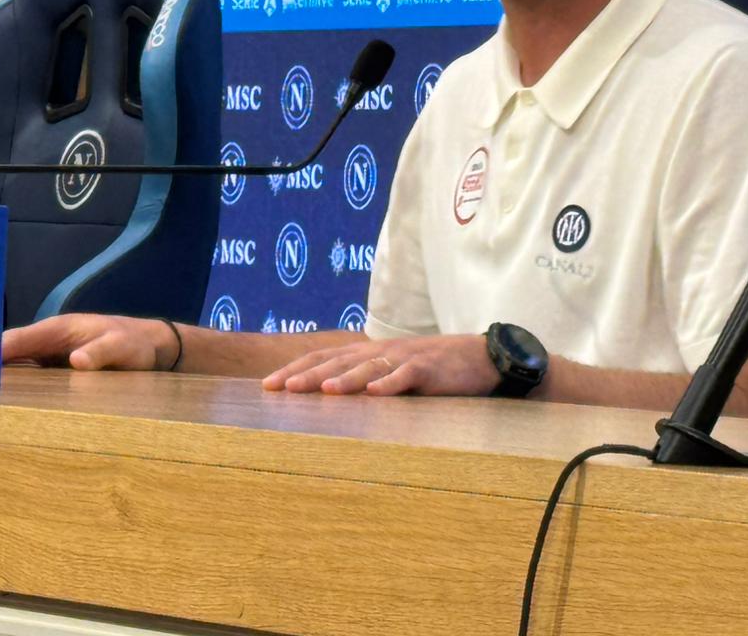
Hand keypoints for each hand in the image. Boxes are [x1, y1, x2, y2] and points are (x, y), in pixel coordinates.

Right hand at [2, 314, 179, 371]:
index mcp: (58, 329)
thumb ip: (102, 352)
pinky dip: (12, 389)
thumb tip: (77, 361)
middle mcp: (47, 343)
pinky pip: (27, 381)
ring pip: (13, 369)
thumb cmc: (135, 343)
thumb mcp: (123, 347)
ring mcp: (47, 358)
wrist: (150, 348)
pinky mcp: (52, 374)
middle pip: (7, 355)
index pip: (16, 339)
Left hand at [261, 334, 499, 396]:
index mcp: (370, 353)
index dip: (298, 369)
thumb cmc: (433, 369)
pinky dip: (390, 384)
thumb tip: (329, 397)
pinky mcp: (428, 369)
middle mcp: (382, 351)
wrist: (479, 357)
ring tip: (322, 390)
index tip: (268, 384)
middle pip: (339, 362)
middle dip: (308, 375)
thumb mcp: (392, 371)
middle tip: (281, 388)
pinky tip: (375, 393)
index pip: (326, 358)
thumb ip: (365, 379)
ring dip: (345, 379)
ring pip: (369, 367)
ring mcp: (405, 358)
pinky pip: (406, 376)